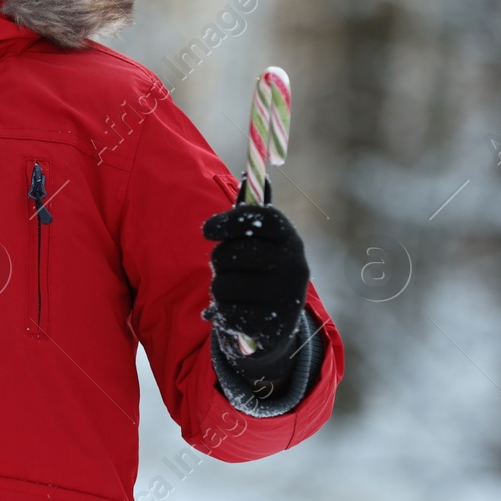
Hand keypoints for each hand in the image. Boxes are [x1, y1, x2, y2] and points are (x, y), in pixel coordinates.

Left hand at [199, 179, 308, 381]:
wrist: (277, 326)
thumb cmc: (260, 271)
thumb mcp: (262, 241)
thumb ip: (252, 212)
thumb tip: (251, 174)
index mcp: (290, 240)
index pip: (262, 218)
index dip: (230, 220)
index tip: (207, 231)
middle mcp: (294, 267)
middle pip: (231, 253)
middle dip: (220, 260)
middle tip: (231, 267)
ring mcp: (284, 298)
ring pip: (222, 284)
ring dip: (220, 288)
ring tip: (239, 292)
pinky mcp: (270, 326)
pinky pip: (224, 311)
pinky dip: (221, 313)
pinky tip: (237, 313)